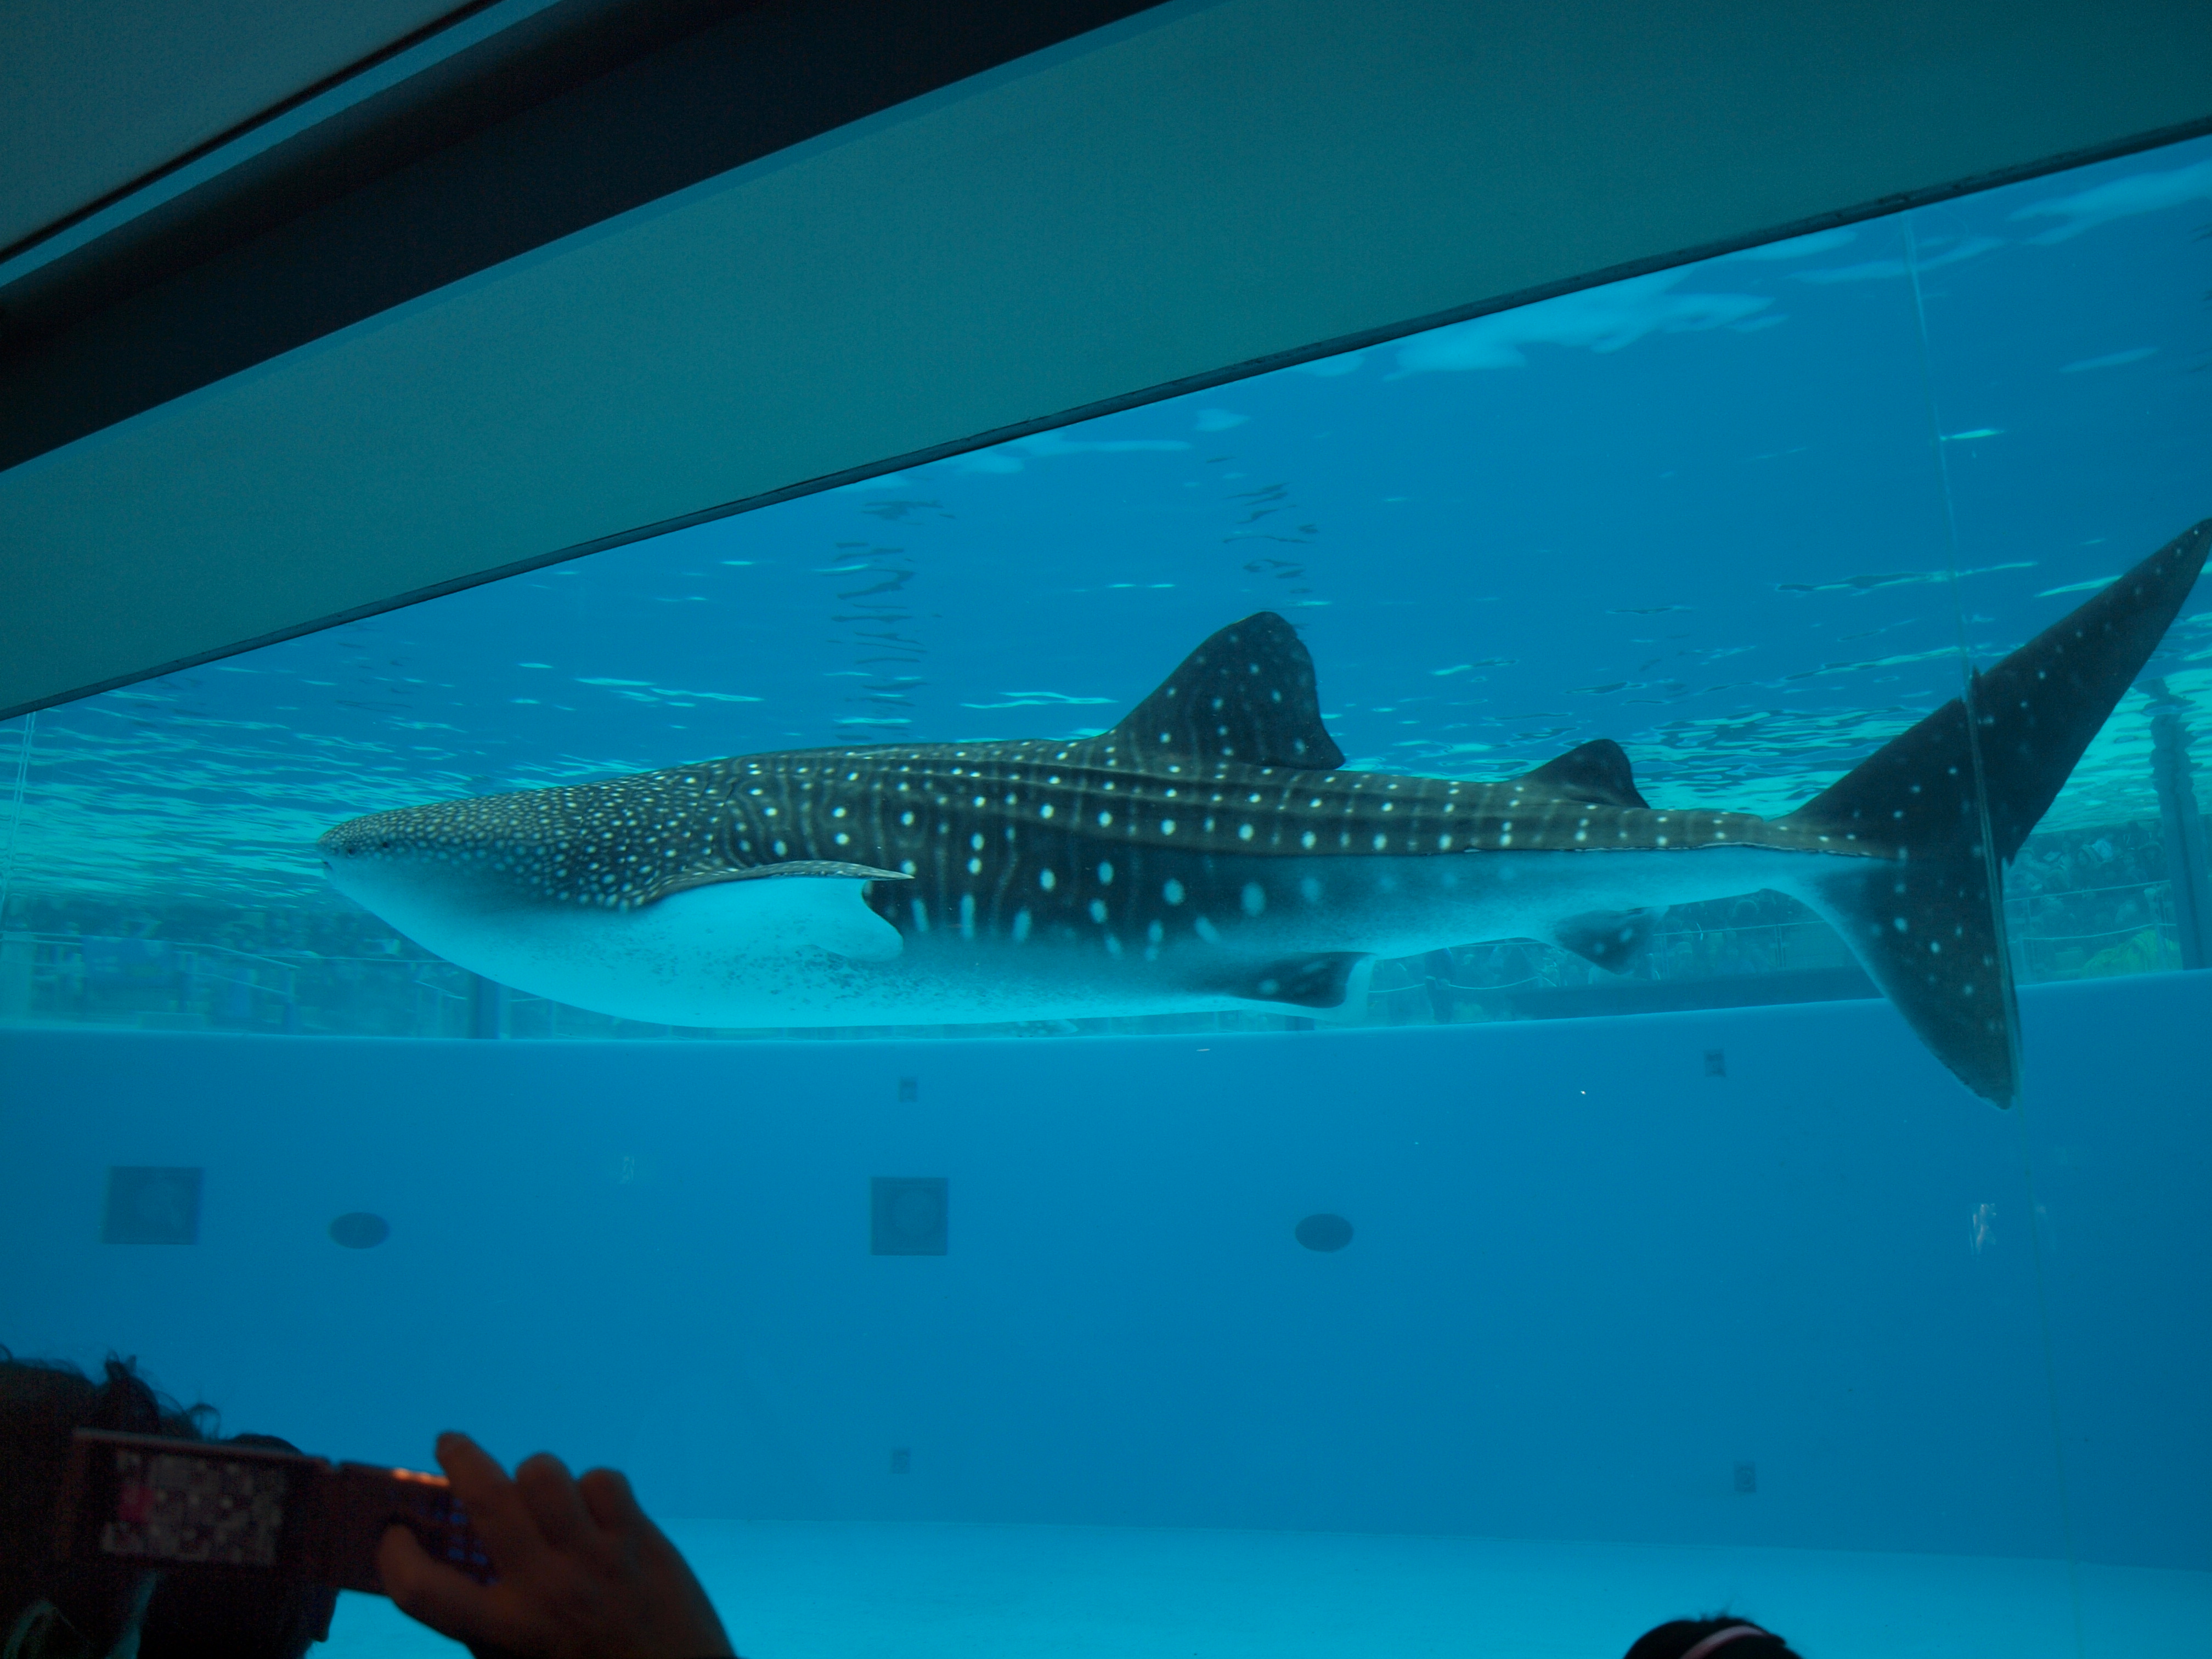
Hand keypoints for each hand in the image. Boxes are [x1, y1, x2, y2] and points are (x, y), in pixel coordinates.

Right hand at [377, 1432, 733, 1658]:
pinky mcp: (640, 1537)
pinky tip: (597, 1513)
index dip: (395, 1558)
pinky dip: (593, 1489)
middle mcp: (548, 1587)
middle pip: (489, 1500)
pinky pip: (602, 1480)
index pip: (423, 1590)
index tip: (396, 1535)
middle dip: (461, 1459)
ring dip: (534, 1475)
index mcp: (508, 1631)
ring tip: (539, 1491)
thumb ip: (487, 1625)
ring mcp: (597, 1557)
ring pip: (546, 1474)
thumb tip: (454, 1566)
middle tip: (449, 1444)